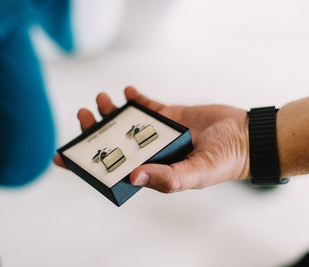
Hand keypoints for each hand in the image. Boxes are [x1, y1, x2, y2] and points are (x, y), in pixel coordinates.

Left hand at [54, 87, 249, 192]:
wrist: (246, 137)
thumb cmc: (223, 161)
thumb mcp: (195, 174)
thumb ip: (167, 178)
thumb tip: (131, 176)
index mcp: (151, 170)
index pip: (111, 169)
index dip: (86, 164)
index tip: (62, 155)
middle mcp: (150, 152)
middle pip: (113, 141)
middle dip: (94, 130)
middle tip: (84, 115)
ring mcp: (158, 132)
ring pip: (126, 122)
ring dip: (111, 111)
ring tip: (101, 100)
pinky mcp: (169, 115)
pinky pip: (147, 105)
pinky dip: (135, 98)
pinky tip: (127, 92)